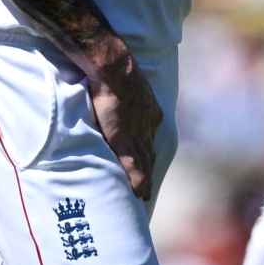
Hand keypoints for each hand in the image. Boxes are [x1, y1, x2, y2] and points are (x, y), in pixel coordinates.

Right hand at [87, 58, 163, 200]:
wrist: (112, 67)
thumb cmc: (115, 70)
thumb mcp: (128, 84)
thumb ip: (128, 97)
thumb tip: (117, 95)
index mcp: (151, 112)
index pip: (150, 139)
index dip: (149, 154)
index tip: (148, 166)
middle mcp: (148, 125)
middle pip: (150, 154)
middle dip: (149, 172)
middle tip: (147, 190)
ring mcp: (136, 133)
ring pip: (144, 162)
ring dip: (145, 181)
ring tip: (144, 197)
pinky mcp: (123, 138)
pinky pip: (132, 163)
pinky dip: (137, 179)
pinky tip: (139, 192)